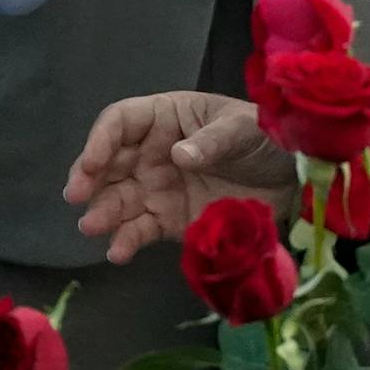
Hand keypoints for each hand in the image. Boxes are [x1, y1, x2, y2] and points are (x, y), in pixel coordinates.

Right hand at [63, 92, 293, 264]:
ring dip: (102, 212)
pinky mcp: (170, 220)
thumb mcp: (243, 128)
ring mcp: (159, 187)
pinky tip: (118, 252)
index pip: (120, 122)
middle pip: (109, 162)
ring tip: (92, 227)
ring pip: (119, 198)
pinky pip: (141, 229)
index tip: (92, 164)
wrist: (293, 179)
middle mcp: (153, 151)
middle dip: (89, 178)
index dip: (101, 140)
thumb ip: (212, 141)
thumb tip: (179, 156)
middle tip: (76, 197)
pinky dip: (127, 241)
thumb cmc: (265, 138)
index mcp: (166, 117)